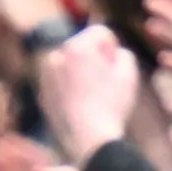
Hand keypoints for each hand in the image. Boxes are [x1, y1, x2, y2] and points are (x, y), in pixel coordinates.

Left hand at [37, 24, 142, 161]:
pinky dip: (71, 87)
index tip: (115, 67)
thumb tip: (110, 51)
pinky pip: (61, 82)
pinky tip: (82, 105)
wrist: (88, 138)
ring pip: (70, 65)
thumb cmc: (112, 104)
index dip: (112, 47)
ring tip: (94, 95)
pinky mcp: (43, 93)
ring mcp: (46, 76)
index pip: (99, 32)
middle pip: (82, 47)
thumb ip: (122, 52)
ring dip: (81, 72)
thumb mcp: (128, 73)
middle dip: (95, 58)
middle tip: (105, 82)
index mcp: (76, 47)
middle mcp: (56, 57)